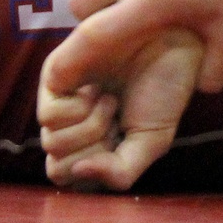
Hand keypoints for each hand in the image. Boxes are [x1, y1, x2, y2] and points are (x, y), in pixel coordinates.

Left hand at [38, 28, 203, 189]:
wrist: (174, 45)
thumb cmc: (164, 90)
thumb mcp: (152, 143)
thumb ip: (120, 173)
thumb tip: (80, 172)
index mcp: (93, 143)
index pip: (72, 178)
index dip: (98, 170)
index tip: (123, 142)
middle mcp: (72, 125)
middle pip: (57, 169)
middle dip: (93, 152)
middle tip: (116, 123)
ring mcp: (60, 102)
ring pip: (52, 145)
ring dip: (90, 127)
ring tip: (110, 101)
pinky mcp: (53, 78)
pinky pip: (48, 118)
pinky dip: (79, 110)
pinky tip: (96, 91)